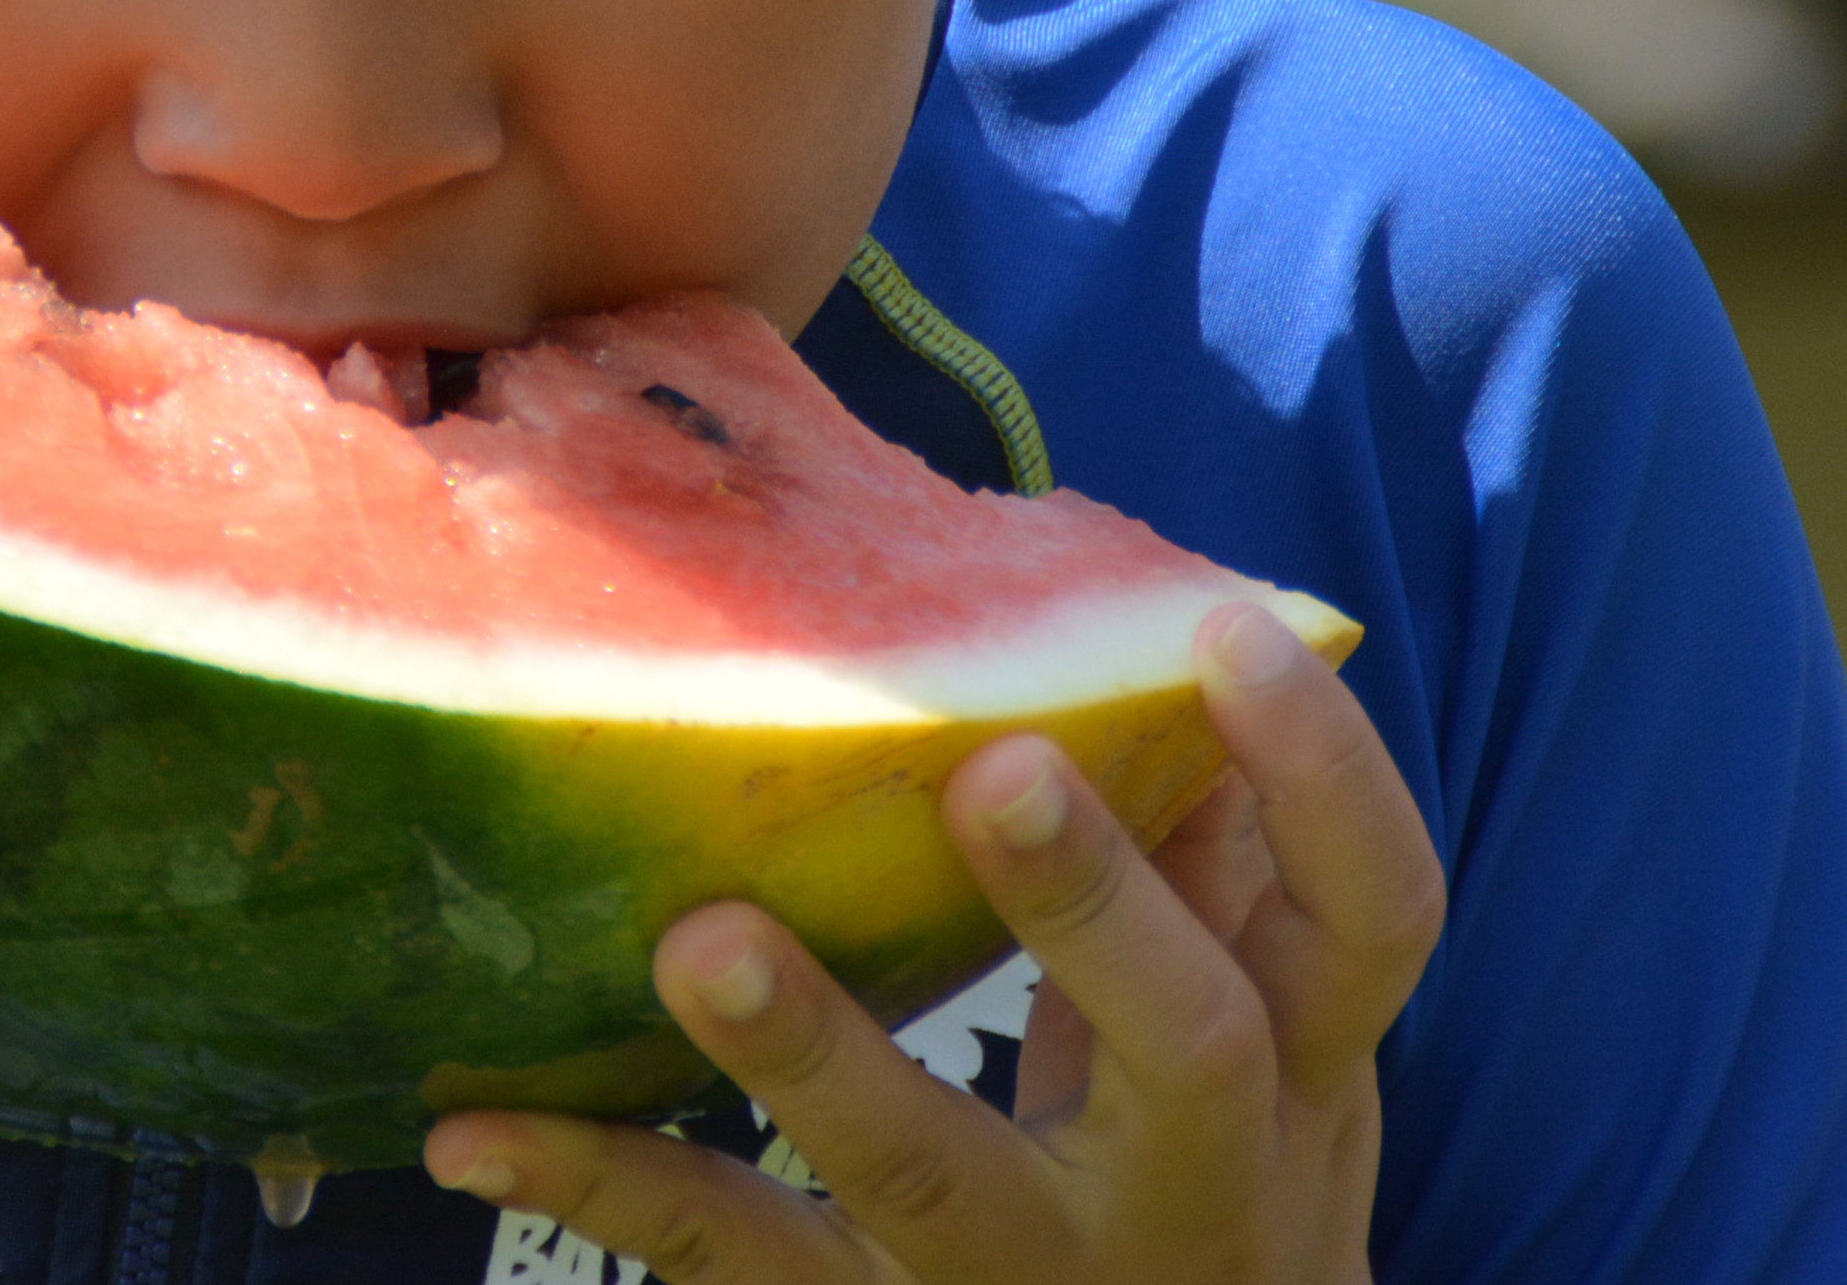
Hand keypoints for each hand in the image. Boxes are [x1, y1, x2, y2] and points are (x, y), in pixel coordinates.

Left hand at [424, 601, 1439, 1284]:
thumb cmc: (1210, 1177)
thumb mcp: (1264, 1039)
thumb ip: (1220, 864)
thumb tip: (1159, 627)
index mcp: (1299, 1075)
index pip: (1373, 920)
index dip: (1324, 776)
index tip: (1215, 630)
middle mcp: (1191, 1186)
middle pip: (1188, 1048)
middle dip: (1095, 913)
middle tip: (994, 771)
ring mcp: (1027, 1275)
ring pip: (934, 1174)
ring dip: (818, 1053)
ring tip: (699, 941)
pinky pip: (738, 1263)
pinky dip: (601, 1185)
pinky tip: (472, 1129)